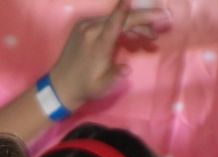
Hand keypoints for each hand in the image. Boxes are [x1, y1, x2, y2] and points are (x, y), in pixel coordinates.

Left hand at [48, 0, 171, 110]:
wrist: (60, 86)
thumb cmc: (84, 87)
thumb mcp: (102, 85)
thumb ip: (115, 74)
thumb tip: (127, 68)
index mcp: (97, 44)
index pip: (117, 22)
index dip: (132, 12)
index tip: (145, 6)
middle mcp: (90, 30)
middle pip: (121, 19)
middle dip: (142, 22)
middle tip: (157, 32)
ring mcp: (84, 27)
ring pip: (114, 20)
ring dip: (133, 26)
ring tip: (148, 38)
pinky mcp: (82, 27)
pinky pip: (105, 22)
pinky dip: (120, 26)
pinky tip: (131, 36)